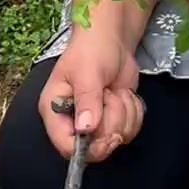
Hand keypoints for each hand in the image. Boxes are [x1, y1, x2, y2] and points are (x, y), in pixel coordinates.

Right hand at [39, 29, 144, 164]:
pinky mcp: (113, 120)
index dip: (89, 149)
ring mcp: (95, 123)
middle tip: (111, 95)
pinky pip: (130, 130)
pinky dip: (134, 112)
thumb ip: (87, 100)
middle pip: (95, 147)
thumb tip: (86, 129)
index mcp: (55, 111)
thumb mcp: (87, 72)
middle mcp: (72, 122)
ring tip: (115, 90)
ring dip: (125, 113)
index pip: (66, 147)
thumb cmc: (91, 50)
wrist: (112, 39)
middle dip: (112, 122)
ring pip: (117, 138)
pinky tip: (124, 94)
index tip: (109, 135)